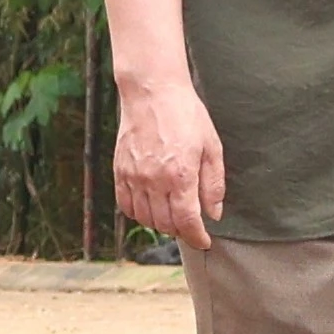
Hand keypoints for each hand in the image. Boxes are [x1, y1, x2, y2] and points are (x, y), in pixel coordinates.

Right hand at [111, 71, 226, 243]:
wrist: (153, 92)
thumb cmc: (186, 115)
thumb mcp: (212, 146)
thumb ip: (213, 183)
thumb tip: (213, 213)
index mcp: (181, 175)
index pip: (187, 221)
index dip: (197, 237)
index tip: (204, 241)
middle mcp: (154, 180)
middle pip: (166, 224)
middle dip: (181, 230)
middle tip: (191, 225)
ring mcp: (134, 176)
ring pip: (145, 218)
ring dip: (161, 224)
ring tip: (172, 215)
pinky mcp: (120, 171)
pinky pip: (126, 205)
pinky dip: (138, 213)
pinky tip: (151, 207)